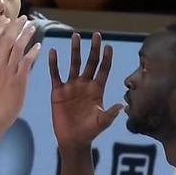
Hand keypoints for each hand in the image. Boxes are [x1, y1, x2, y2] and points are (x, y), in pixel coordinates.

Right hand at [0, 15, 40, 128]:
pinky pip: (27, 62)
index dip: (2, 27)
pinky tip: (39, 46)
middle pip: (8, 39)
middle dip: (16, 26)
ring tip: (32, 27)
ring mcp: (9, 71)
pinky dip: (33, 52)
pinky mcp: (19, 79)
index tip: (8, 20)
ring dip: (26, 35)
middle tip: (24, 18)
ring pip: (18, 47)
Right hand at [49, 33, 121, 148]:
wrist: (73, 140)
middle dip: (93, 49)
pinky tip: (53, 51)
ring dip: (75, 50)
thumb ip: (110, 114)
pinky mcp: (58, 92)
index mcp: (97, 90)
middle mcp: (85, 85)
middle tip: (96, 34)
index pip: (103, 70)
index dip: (106, 58)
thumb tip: (122, 106)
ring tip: (76, 36)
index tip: (108, 46)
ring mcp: (71, 87)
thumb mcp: (101, 122)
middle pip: (90, 62)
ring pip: (73, 64)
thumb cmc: (90, 132)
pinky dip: (54, 63)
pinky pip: (56, 74)